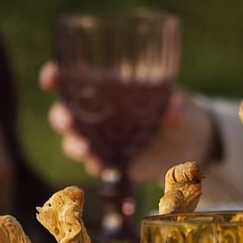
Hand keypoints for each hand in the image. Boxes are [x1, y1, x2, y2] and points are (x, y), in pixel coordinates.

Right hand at [42, 63, 219, 182]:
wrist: (192, 144)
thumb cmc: (181, 111)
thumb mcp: (183, 104)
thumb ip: (177, 106)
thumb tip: (174, 110)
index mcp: (110, 88)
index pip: (74, 78)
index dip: (56, 76)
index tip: (50, 78)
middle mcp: (100, 113)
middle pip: (65, 112)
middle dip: (60, 116)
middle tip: (67, 121)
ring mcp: (103, 139)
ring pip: (74, 141)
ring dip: (74, 144)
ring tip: (85, 148)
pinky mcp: (112, 161)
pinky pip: (94, 164)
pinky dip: (94, 165)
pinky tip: (101, 165)